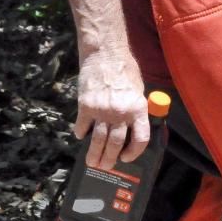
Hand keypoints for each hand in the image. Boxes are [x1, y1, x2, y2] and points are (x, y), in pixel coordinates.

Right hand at [74, 50, 148, 169]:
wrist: (105, 54)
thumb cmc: (125, 69)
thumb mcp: (138, 89)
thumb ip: (136, 108)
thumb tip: (133, 127)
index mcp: (138, 108)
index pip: (140, 138)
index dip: (134, 152)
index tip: (127, 157)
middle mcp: (121, 112)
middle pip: (116, 144)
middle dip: (110, 160)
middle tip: (106, 166)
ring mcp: (102, 111)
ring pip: (98, 141)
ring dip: (94, 155)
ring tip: (92, 162)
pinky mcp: (85, 107)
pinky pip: (82, 127)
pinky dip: (81, 134)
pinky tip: (81, 135)